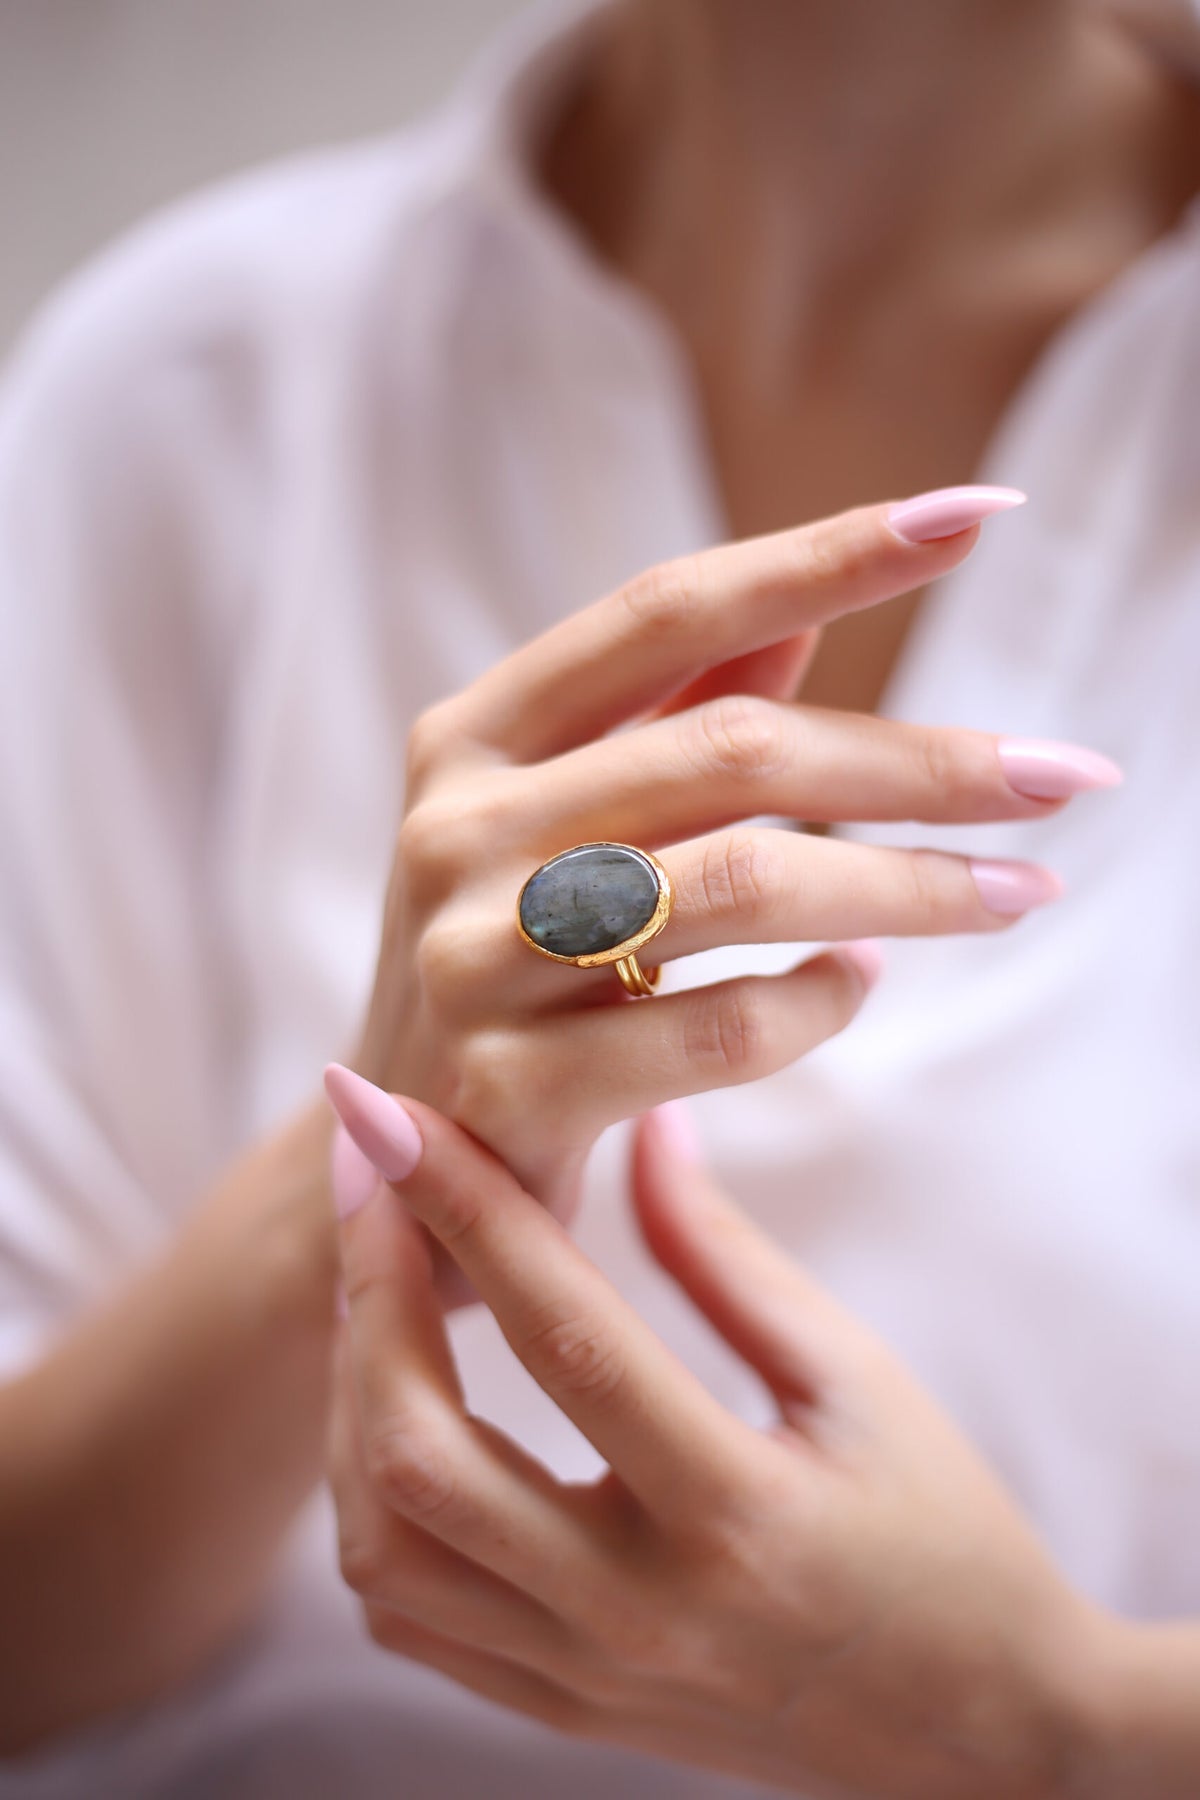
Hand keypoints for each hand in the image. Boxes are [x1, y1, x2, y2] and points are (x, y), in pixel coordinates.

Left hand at [325, 1070, 1115, 1799]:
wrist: (971, 1727)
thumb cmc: (937, 1531)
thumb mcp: (855, 1376)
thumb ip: (727, 1256)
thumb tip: (644, 1128)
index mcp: (734, 1511)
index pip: (561, 1333)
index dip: (464, 1206)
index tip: (394, 1112)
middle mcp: (637, 1608)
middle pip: (421, 1453)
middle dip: (369, 1295)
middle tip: (371, 1183)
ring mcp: (585, 1673)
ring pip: (385, 1545)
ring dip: (353, 1398)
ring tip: (377, 1288)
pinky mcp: (557, 1706)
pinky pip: (407, 1615)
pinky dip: (373, 1502)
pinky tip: (398, 1412)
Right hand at [354, 496, 1079, 1214]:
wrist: (397, 1166)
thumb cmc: (508, 968)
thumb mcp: (558, 824)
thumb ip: (672, 715)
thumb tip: (814, 606)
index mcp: (472, 737)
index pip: (666, 611)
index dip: (822, 555)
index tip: (976, 512)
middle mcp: (457, 828)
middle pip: (732, 750)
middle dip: (920, 762)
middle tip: (1067, 776)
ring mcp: (473, 958)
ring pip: (740, 883)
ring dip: (909, 885)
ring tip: (1021, 890)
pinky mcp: (506, 1089)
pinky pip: (714, 1030)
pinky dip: (818, 1000)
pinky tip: (858, 982)